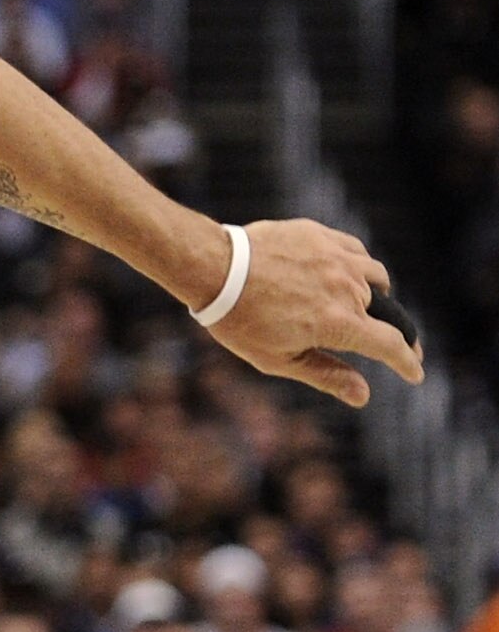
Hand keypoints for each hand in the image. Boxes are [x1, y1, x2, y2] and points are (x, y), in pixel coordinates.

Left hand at [206, 220, 422, 408]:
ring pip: (377, 278)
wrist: (215, 268)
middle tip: (399, 346)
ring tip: (371, 308)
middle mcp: (348, 288)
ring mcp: (337, 258)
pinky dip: (360, 268)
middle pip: (388, 314)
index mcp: (340, 323)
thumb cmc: (241, 320)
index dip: (407, 363)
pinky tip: (351, 275)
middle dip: (397, 334)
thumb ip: (326, 375)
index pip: (390, 346)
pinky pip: (356, 252)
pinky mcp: (323, 236)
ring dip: (379, 297)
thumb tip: (364, 396)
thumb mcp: (280, 359)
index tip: (414, 373)